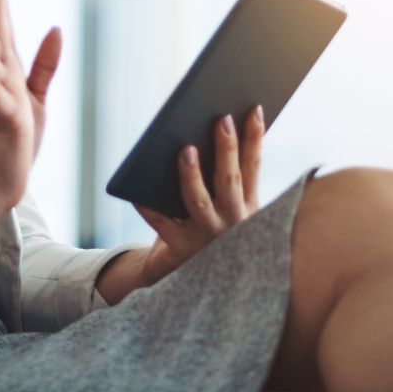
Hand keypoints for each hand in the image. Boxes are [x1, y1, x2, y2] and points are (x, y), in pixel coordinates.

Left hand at [132, 104, 263, 286]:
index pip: (253, 166)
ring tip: (185, 150)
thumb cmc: (212, 227)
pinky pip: (160, 222)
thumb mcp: (230, 206)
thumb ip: (229, 175)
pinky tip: (137, 188)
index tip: (253, 108)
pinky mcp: (180, 248)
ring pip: (198, 201)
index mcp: (248, 207)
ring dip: (192, 175)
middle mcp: (232, 222)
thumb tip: (218, 126)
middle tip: (221, 119)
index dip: (255, 137)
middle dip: (227, 149)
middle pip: (229, 180)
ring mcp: (206, 236)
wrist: (197, 283)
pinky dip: (147, 206)